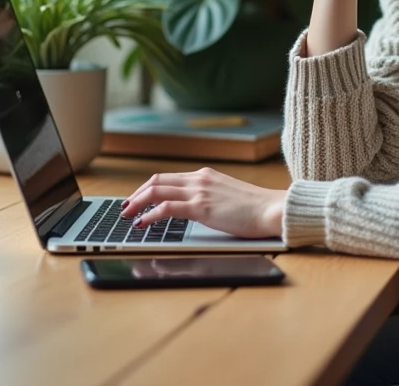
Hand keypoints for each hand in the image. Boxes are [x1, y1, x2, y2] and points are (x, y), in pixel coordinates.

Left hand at [120, 167, 286, 238]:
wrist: (272, 209)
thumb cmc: (255, 208)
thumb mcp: (227, 197)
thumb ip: (209, 198)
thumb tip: (194, 209)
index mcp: (205, 175)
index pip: (167, 178)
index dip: (147, 188)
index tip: (136, 198)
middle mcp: (199, 179)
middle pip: (157, 181)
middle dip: (137, 194)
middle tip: (125, 207)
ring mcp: (200, 191)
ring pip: (157, 191)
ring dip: (137, 203)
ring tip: (127, 215)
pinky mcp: (202, 207)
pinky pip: (166, 208)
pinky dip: (150, 215)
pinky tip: (142, 223)